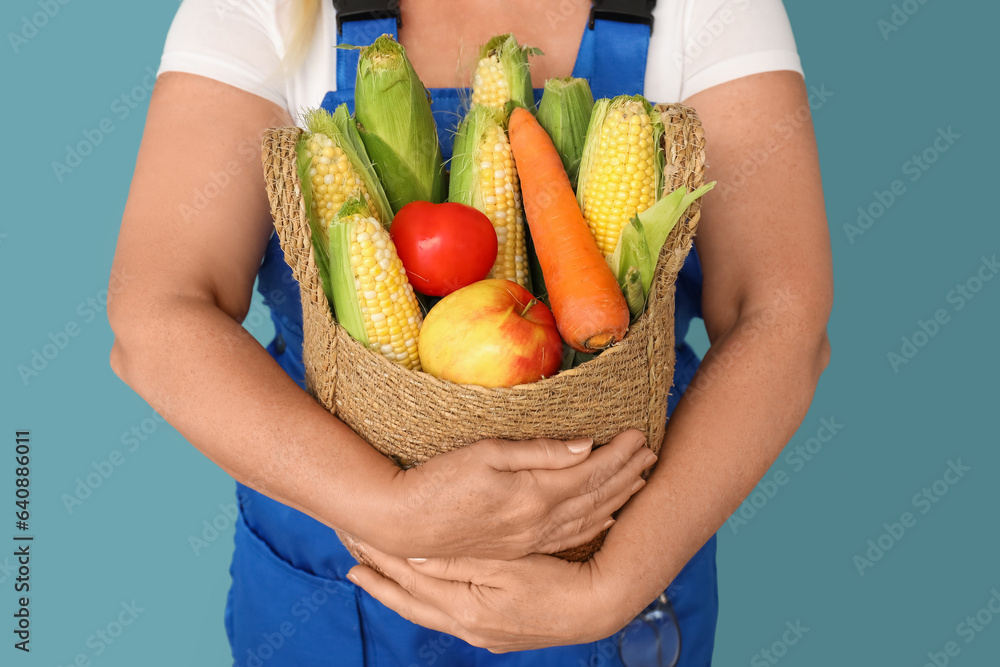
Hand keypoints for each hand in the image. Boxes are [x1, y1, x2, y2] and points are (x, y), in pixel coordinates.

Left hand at [347, 542, 634, 651]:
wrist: (597, 607)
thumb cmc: (556, 578)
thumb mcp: (507, 564)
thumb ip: (460, 561)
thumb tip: (413, 554)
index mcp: (464, 608)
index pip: (408, 579)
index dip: (380, 557)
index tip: (355, 537)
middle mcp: (466, 627)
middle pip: (409, 603)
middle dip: (378, 581)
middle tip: (350, 563)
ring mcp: (481, 634)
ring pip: (426, 612)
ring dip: (398, 594)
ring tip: (373, 578)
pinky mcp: (495, 634)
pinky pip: (445, 617)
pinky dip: (425, 603)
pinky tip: (422, 595)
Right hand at [372, 429, 655, 558]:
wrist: (404, 525)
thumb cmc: (438, 481)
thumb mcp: (486, 453)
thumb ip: (537, 451)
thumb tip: (584, 446)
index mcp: (533, 495)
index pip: (590, 472)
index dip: (618, 454)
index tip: (639, 435)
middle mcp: (539, 522)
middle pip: (597, 496)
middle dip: (627, 474)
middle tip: (652, 453)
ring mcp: (530, 538)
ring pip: (588, 519)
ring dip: (617, 499)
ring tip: (639, 481)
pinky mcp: (519, 547)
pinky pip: (569, 537)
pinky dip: (594, 524)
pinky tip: (605, 516)